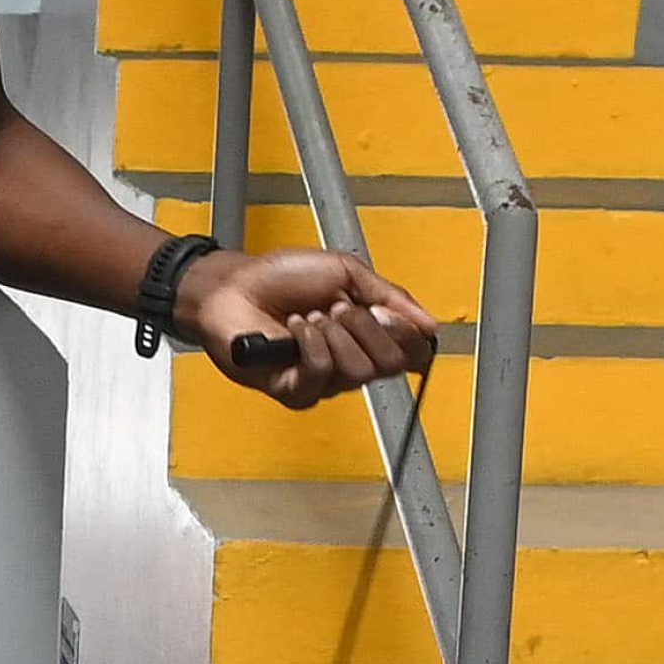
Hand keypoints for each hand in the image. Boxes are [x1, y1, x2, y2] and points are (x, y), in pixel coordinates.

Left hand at [174, 247, 436, 411]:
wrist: (234, 285)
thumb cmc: (280, 277)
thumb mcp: (346, 271)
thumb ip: (391, 296)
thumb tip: (430, 324)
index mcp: (368, 335)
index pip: (412, 353)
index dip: (406, 335)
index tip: (385, 311)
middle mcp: (351, 361)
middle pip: (389, 364)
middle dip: (365, 327)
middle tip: (335, 306)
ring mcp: (324, 379)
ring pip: (358, 371)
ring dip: (333, 334)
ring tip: (309, 316)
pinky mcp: (295, 391)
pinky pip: (322, 376)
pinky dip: (311, 345)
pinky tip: (294, 330)